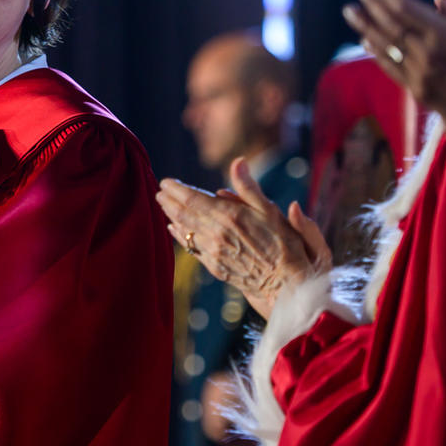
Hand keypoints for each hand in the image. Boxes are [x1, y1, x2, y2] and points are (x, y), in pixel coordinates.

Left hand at [157, 158, 329, 318]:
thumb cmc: (285, 244)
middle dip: (169, 201)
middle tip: (159, 191)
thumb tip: (238, 162)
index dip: (176, 189)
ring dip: (171, 216)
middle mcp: (215, 233)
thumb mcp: (271, 210)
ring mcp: (213, 251)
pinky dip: (179, 236)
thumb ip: (249, 187)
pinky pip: (191, 248)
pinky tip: (174, 229)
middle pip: (184, 214)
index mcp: (228, 216)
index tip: (166, 181)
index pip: (192, 199)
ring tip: (163, 205)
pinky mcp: (214, 266)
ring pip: (184, 230)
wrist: (286, 283)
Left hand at [344, 0, 445, 169]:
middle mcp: (426, 53)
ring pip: (385, 45)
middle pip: (391, 24)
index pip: (406, 8)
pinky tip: (365, 41)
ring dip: (365, 26)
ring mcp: (418, 73)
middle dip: (372, 5)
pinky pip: (390, 67)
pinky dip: (375, 52)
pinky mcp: (415, 88)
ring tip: (350, 10)